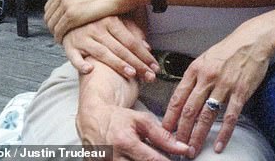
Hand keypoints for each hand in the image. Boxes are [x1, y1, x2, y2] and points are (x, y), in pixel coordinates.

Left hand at [45, 0, 143, 40]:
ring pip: (52, 24)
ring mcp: (66, 4)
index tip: (58, 21)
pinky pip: (59, 31)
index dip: (53, 14)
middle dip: (53, 24)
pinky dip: (60, 37)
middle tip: (59, 32)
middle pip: (49, 14)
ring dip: (56, 32)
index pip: (50, 3)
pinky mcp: (72, 16)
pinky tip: (65, 40)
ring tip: (62, 38)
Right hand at [62, 16, 159, 81]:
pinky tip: (89, 69)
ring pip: (103, 53)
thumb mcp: (116, 20)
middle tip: (150, 75)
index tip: (155, 66)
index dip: (144, 54)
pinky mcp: (69, 46)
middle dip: (137, 64)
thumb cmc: (97, 20)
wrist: (70, 14)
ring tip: (131, 73)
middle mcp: (97, 27)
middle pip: (121, 49)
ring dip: (117, 64)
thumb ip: (131, 31)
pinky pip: (74, 56)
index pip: (131, 40)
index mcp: (111, 20)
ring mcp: (83, 37)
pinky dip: (80, 64)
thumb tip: (147, 47)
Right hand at [78, 103, 193, 160]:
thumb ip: (162, 135)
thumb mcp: (142, 120)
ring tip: (150, 157)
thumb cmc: (117, 118)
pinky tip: (138, 158)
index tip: (180, 160)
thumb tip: (182, 148)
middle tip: (163, 158)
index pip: (151, 160)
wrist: (92, 119)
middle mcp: (114, 158)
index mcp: (125, 142)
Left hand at [162, 21, 272, 155]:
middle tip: (176, 147)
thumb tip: (183, 98)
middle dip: (181, 132)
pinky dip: (224, 134)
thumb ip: (195, 77)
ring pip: (207, 116)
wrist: (253, 40)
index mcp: (196, 69)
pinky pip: (230, 116)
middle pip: (189, 110)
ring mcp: (225, 85)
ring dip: (197, 136)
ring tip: (192, 151)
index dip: (169, 117)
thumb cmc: (229, 50)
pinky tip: (218, 145)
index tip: (164, 130)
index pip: (178, 97)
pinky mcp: (241, 91)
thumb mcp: (206, 58)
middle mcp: (207, 77)